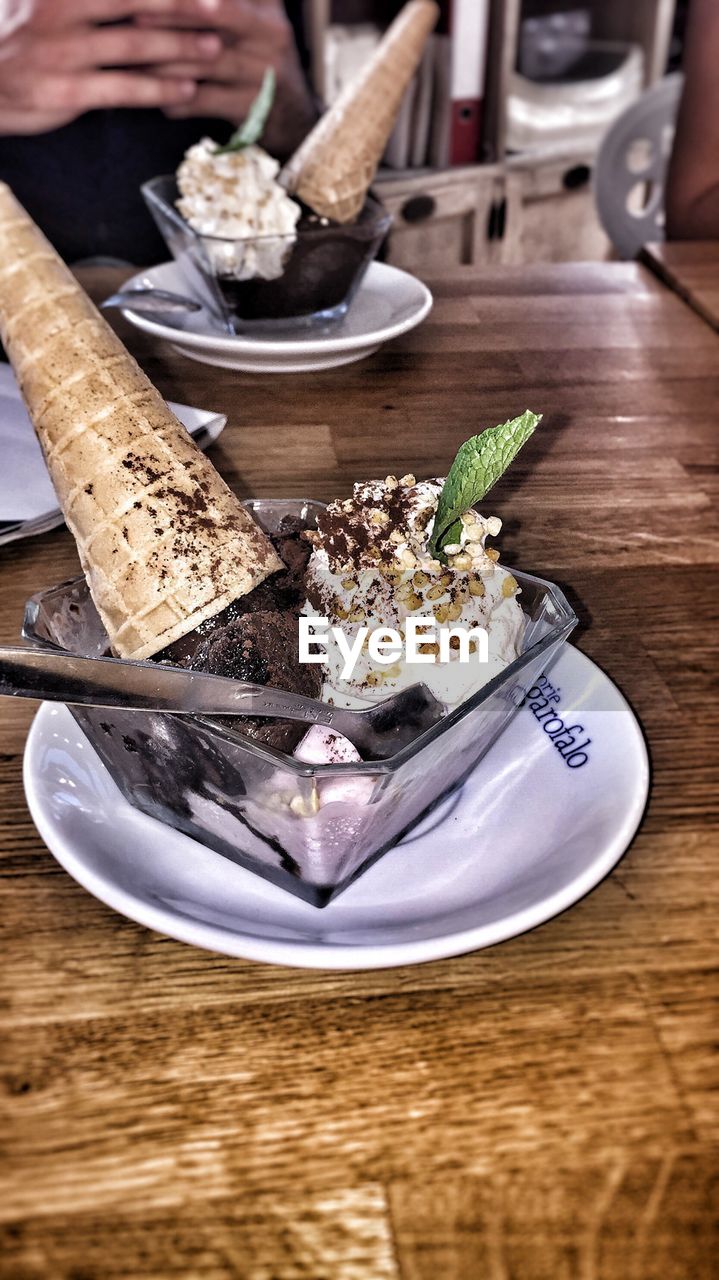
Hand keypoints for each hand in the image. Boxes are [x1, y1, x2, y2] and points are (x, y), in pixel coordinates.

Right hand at [0, 0, 226, 134]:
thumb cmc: (19, 36)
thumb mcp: (42, 0)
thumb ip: (92, 0)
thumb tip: (131, 1)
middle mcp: (63, 8)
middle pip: (137, 2)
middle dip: (184, 6)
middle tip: (223, 9)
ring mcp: (67, 50)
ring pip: (137, 46)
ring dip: (181, 48)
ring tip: (214, 50)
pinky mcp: (70, 90)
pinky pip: (125, 88)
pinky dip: (159, 89)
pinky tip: (187, 90)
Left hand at [137, 0, 317, 156]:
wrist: (294, 116)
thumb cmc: (256, 56)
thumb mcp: (251, 18)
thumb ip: (222, 6)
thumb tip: (161, 1)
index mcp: (266, 3)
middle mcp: (272, 31)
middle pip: (216, 13)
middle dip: (170, 13)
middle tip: (133, 16)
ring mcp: (265, 71)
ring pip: (206, 60)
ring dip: (164, 61)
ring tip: (130, 60)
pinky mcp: (255, 107)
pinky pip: (207, 101)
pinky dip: (178, 100)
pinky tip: (156, 98)